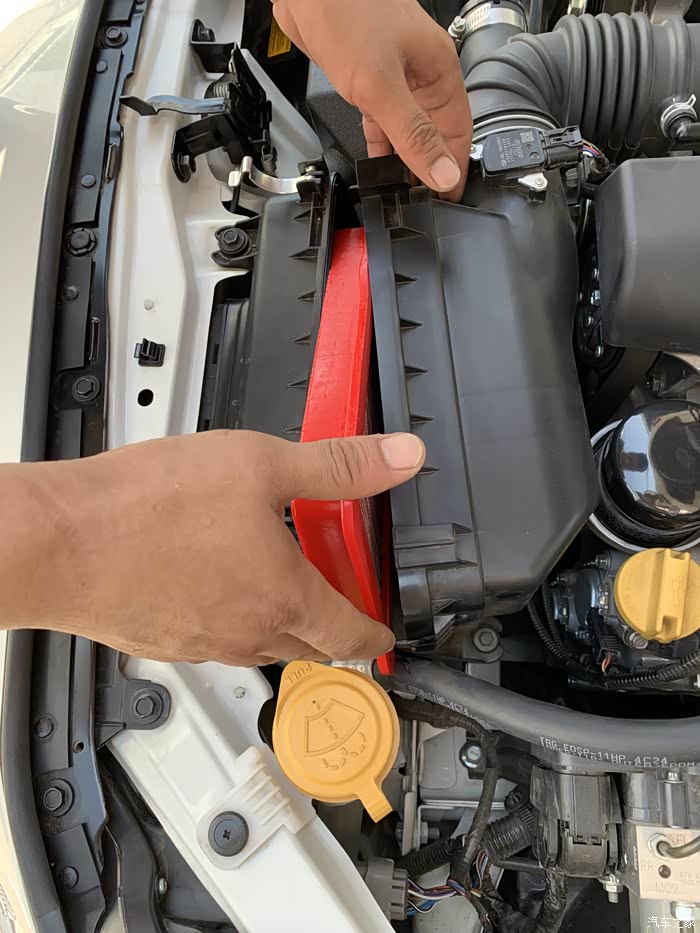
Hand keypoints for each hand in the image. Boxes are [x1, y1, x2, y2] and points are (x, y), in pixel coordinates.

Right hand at [1, 431, 424, 664]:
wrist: (58, 543)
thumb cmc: (147, 508)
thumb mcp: (261, 464)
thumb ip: (338, 465)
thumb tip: (400, 457)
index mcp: (284, 597)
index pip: (352, 634)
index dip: (375, 630)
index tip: (381, 628)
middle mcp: (248, 632)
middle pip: (310, 643)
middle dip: (331, 620)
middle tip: (332, 583)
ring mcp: (203, 643)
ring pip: (262, 641)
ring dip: (280, 614)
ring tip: (270, 566)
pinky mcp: (164, 642)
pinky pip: (217, 637)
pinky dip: (233, 612)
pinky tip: (212, 570)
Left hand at [273, 0, 471, 200]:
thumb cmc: (347, 12)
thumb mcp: (381, 85)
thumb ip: (412, 134)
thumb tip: (442, 173)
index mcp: (438, 72)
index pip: (458, 133)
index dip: (452, 170)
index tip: (446, 202)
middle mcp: (420, 76)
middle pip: (435, 135)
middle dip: (429, 170)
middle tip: (421, 205)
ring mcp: (393, 80)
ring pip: (407, 131)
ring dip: (404, 161)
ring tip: (401, 193)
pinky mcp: (367, 82)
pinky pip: (382, 123)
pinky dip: (381, 145)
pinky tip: (378, 166)